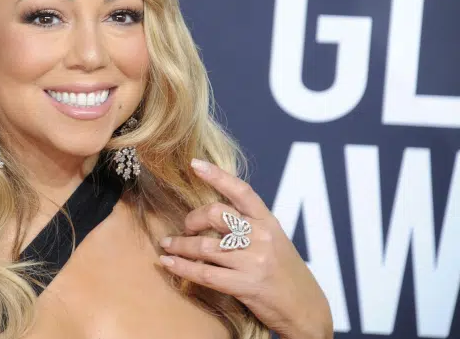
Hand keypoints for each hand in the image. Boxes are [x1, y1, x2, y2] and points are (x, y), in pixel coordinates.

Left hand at [157, 159, 332, 338]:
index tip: (195, 164)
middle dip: (192, 219)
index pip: (241, 191)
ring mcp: (254, 261)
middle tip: (185, 227)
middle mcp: (261, 237)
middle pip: (215, 214)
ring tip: (167, 244)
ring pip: (204, 245)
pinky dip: (182, 267)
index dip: (217, 175)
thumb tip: (212, 214)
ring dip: (179, 244)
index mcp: (269, 222)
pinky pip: (205, 273)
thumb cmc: (286, 274)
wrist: (307, 310)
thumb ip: (250, 226)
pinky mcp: (246, 285)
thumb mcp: (275, 241)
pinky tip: (169, 263)